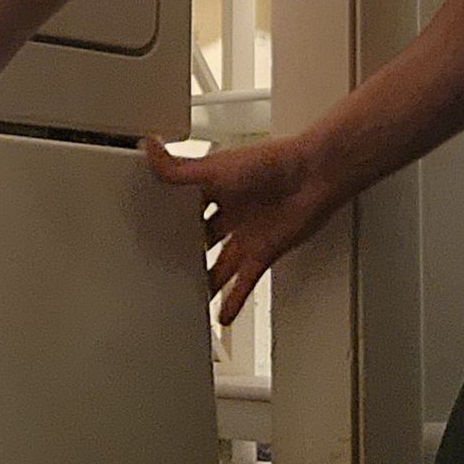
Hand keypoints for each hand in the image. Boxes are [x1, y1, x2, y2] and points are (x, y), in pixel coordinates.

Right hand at [143, 131, 350, 324]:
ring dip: (205, 281)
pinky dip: (233, 300)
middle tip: (163, 268)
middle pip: (200, 237)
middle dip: (184, 251)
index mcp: (215, 187)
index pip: (184, 205)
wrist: (315, 177)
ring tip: (187, 298)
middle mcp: (230, 211)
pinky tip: (222, 315)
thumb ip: (178, 169)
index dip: (167, 216)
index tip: (148, 229)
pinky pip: (243, 282)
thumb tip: (150, 148)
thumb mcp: (214, 168)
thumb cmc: (272, 163)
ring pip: (219, 264)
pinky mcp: (263, 253)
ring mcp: (246, 235)